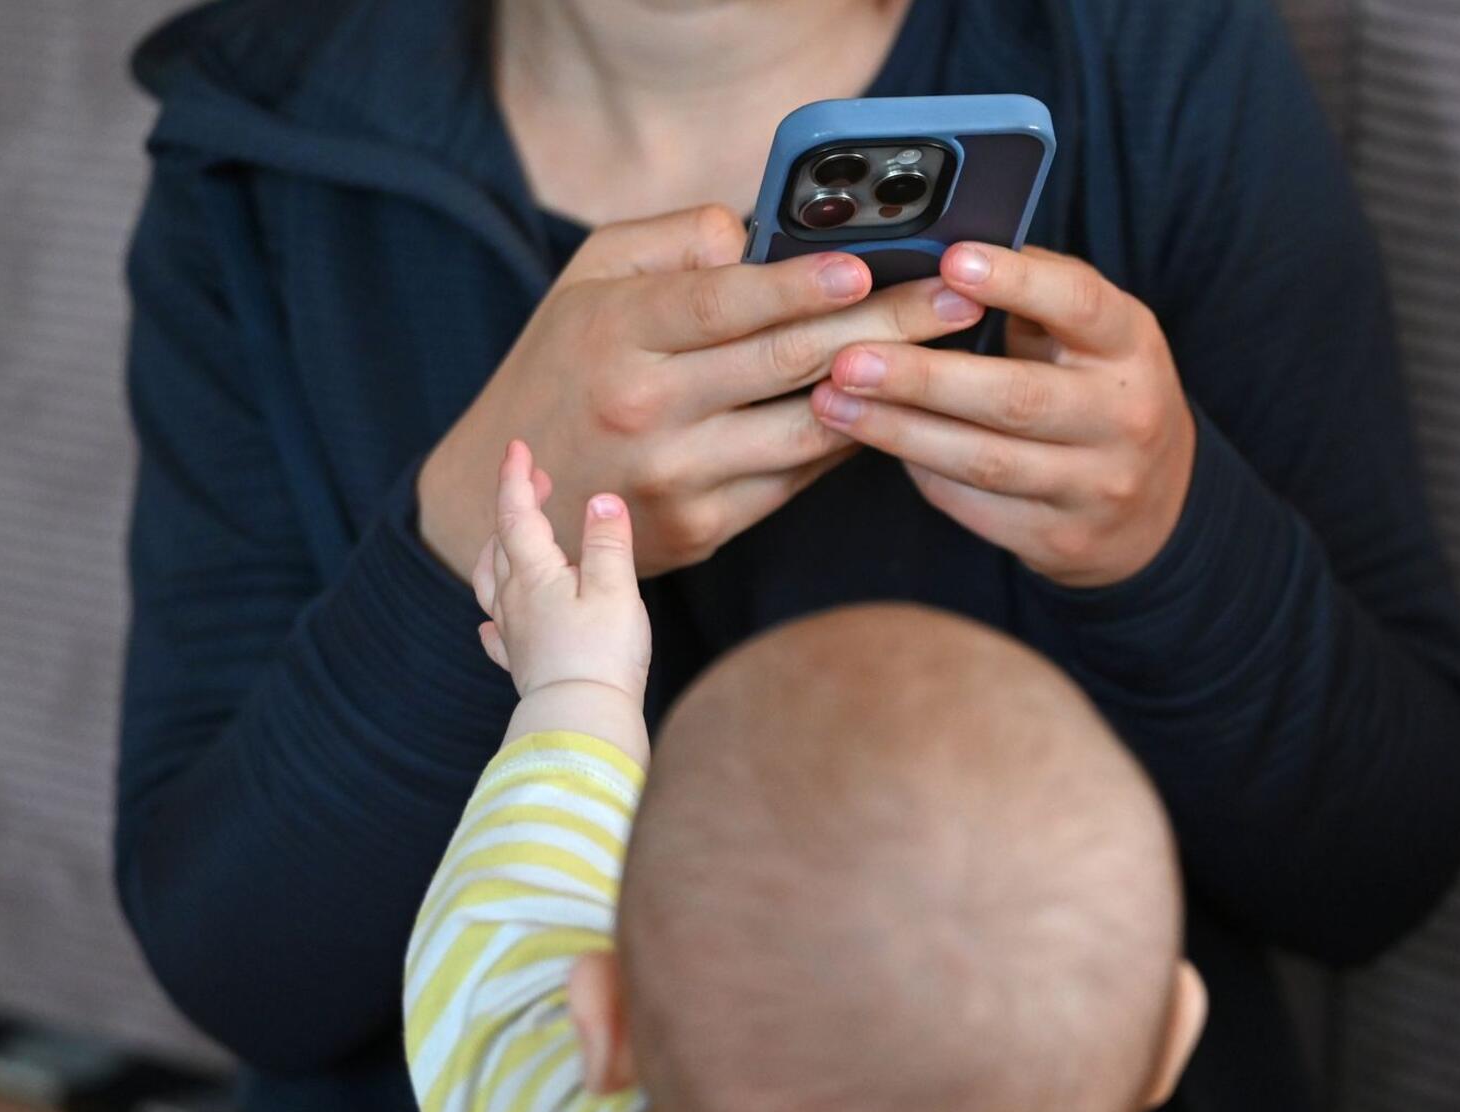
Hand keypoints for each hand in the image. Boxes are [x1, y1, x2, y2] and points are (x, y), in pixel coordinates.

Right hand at [419, 205, 985, 577]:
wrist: (501, 501)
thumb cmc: (561, 368)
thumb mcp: (589, 280)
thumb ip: (675, 243)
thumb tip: (760, 234)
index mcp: (618, 334)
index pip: (723, 304)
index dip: (799, 285)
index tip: (867, 264)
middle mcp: (647, 408)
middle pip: (788, 362)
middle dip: (887, 326)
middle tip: (958, 299)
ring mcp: (677, 477)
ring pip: (808, 429)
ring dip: (889, 391)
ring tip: (950, 355)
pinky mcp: (703, 528)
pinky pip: (797, 477)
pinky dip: (847, 440)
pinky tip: (893, 406)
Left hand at [471, 440, 650, 703]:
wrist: (581, 719)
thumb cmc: (602, 654)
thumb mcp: (615, 589)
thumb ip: (607, 542)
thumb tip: (601, 499)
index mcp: (535, 573)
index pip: (516, 514)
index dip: (516, 478)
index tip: (518, 448)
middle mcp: (515, 599)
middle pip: (502, 542)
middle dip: (514, 505)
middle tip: (534, 481)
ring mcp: (514, 633)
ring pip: (492, 583)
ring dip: (498, 552)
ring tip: (507, 539)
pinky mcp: (522, 664)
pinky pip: (497, 633)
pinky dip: (494, 617)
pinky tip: (491, 623)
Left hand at [807, 244, 1194, 587]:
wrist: (1156, 504)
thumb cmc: (1098, 388)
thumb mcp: (1093, 331)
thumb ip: (1032, 290)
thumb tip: (936, 247)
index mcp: (1130, 344)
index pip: (1078, 305)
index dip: (1015, 283)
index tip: (950, 262)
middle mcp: (1122, 417)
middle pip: (1015, 397)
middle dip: (923, 377)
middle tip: (847, 357)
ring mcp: (1093, 486)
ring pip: (983, 460)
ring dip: (899, 431)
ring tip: (832, 402)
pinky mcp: (1058, 538)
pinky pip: (972, 504)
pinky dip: (919, 470)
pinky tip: (873, 442)